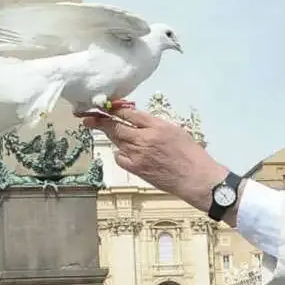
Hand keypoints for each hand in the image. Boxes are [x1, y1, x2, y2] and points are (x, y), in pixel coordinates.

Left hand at [84, 109, 228, 213]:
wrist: (196, 178)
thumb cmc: (191, 155)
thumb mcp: (176, 131)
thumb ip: (156, 125)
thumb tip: (138, 121)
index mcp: (157, 126)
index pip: (130, 113)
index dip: (114, 109)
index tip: (105, 107)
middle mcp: (145, 138)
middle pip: (116, 126)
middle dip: (100, 121)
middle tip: (87, 118)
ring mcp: (139, 155)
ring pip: (117, 141)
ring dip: (110, 135)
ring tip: (102, 130)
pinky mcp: (137, 169)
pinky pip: (120, 158)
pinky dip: (120, 153)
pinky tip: (124, 152)